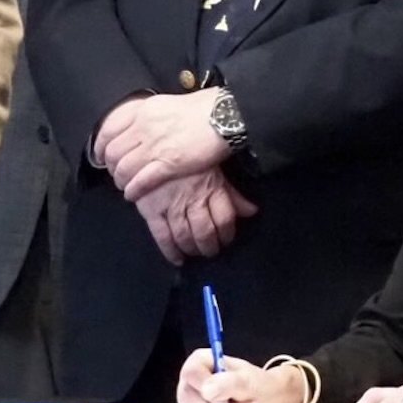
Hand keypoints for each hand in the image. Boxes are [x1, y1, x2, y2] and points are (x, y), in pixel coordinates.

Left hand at [97, 89, 230, 199]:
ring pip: (124, 168)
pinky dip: (133, 189)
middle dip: (110, 166)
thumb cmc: (200, 109)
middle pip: (113, 152)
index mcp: (143, 111)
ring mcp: (155, 146)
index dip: (100, 145)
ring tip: (123, 185)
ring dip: (120, 180)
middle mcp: (144, 128)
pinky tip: (131, 194)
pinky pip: (141, 180)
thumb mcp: (165, 104)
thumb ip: (148, 116)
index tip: (100, 154)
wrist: (223, 116)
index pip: (109, 130)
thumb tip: (137, 126)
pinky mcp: (169, 164)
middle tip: (113, 173)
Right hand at [133, 169, 256, 263]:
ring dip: (192, 249)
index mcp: (211, 188)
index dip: (227, 234)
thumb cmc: (189, 158)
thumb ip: (233, 194)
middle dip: (209, 247)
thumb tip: (252, 212)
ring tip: (194, 252)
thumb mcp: (215, 171)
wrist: (155, 144)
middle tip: (209, 251)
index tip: (225, 240)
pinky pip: (161, 236)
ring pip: (185, 236)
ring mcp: (171, 205)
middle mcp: (193, 199)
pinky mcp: (151, 209)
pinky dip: (170, 251)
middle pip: (205, 232)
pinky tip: (177, 258)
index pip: (225, 219)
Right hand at [175, 348, 303, 402]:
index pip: (193, 373)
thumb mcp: (248, 380)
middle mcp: (192, 381)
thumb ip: (228, 383)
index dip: (205, 389)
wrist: (267, 402)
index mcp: (201, 361)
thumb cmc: (257, 385)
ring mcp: (193, 401)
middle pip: (190, 399)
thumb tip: (207, 391)